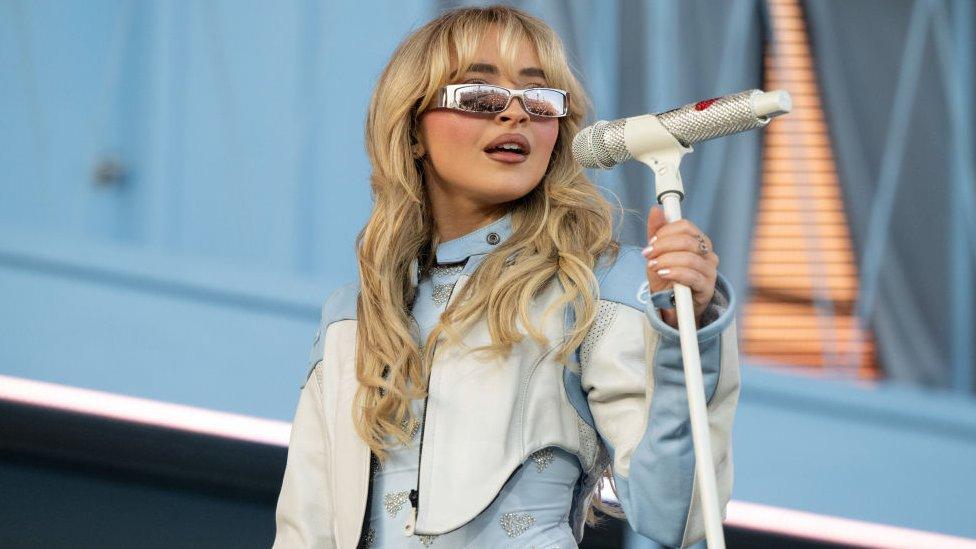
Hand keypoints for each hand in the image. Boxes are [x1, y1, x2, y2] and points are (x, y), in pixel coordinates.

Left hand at [642, 205, 718, 327]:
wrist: (670, 305)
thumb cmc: (667, 276)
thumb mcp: (658, 253)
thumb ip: (657, 231)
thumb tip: (656, 209)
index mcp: (698, 241)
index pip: (686, 226)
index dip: (666, 231)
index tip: (651, 241)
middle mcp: (707, 254)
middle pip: (687, 241)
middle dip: (663, 246)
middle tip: (648, 254)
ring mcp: (710, 271)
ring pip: (690, 258)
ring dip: (667, 260)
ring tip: (654, 266)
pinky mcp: (707, 288)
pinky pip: (692, 276)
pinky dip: (675, 273)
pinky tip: (663, 274)